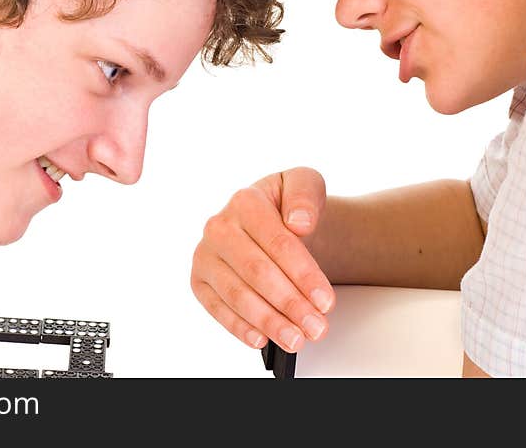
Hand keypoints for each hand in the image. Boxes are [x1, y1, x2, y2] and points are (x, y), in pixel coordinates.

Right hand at [191, 167, 333, 352]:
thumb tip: (299, 222)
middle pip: (257, 272)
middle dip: (290, 304)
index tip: (326, 300)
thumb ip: (306, 196)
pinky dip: (239, 327)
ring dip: (268, 321)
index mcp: (245, 201)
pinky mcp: (199, 280)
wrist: (276, 221)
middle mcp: (219, 227)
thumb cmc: (289, 207)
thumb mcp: (306, 186)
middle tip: (316, 327)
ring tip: (295, 338)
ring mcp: (206, 255)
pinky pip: (216, 308)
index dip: (303, 275)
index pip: (277, 243)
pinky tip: (261, 339)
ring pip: (236, 294)